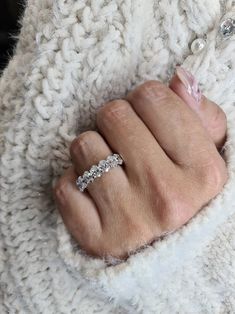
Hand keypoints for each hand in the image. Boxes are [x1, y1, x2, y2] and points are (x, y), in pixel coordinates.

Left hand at [54, 68, 227, 259]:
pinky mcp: (97, 239)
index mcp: (202, 172)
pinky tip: (96, 193)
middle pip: (112, 114)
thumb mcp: (205, 154)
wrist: (166, 248)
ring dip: (93, 151)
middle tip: (127, 144)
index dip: (146, 101)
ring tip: (112, 168)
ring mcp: (130, 220)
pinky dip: (75, 182)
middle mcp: (167, 196)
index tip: (149, 118)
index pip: (152, 95)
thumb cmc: (184, 192)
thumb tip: (179, 78)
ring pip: (83, 145)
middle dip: (116, 122)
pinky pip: (64, 185)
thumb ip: (199, 114)